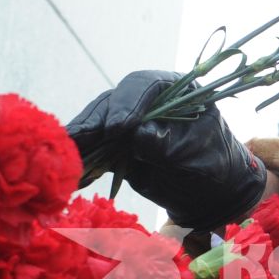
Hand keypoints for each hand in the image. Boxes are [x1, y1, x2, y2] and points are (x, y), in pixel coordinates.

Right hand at [65, 70, 267, 231]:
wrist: (213, 193)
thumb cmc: (214, 167)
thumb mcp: (199, 156)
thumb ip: (171, 144)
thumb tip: (140, 135)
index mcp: (175, 89)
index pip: (146, 85)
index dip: (128, 102)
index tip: (119, 127)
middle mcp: (147, 101)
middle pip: (114, 102)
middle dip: (96, 120)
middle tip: (79, 137)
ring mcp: (130, 123)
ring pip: (99, 123)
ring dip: (82, 137)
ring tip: (64, 151)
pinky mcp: (117, 146)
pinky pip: (96, 148)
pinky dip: (83, 157)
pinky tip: (69, 167)